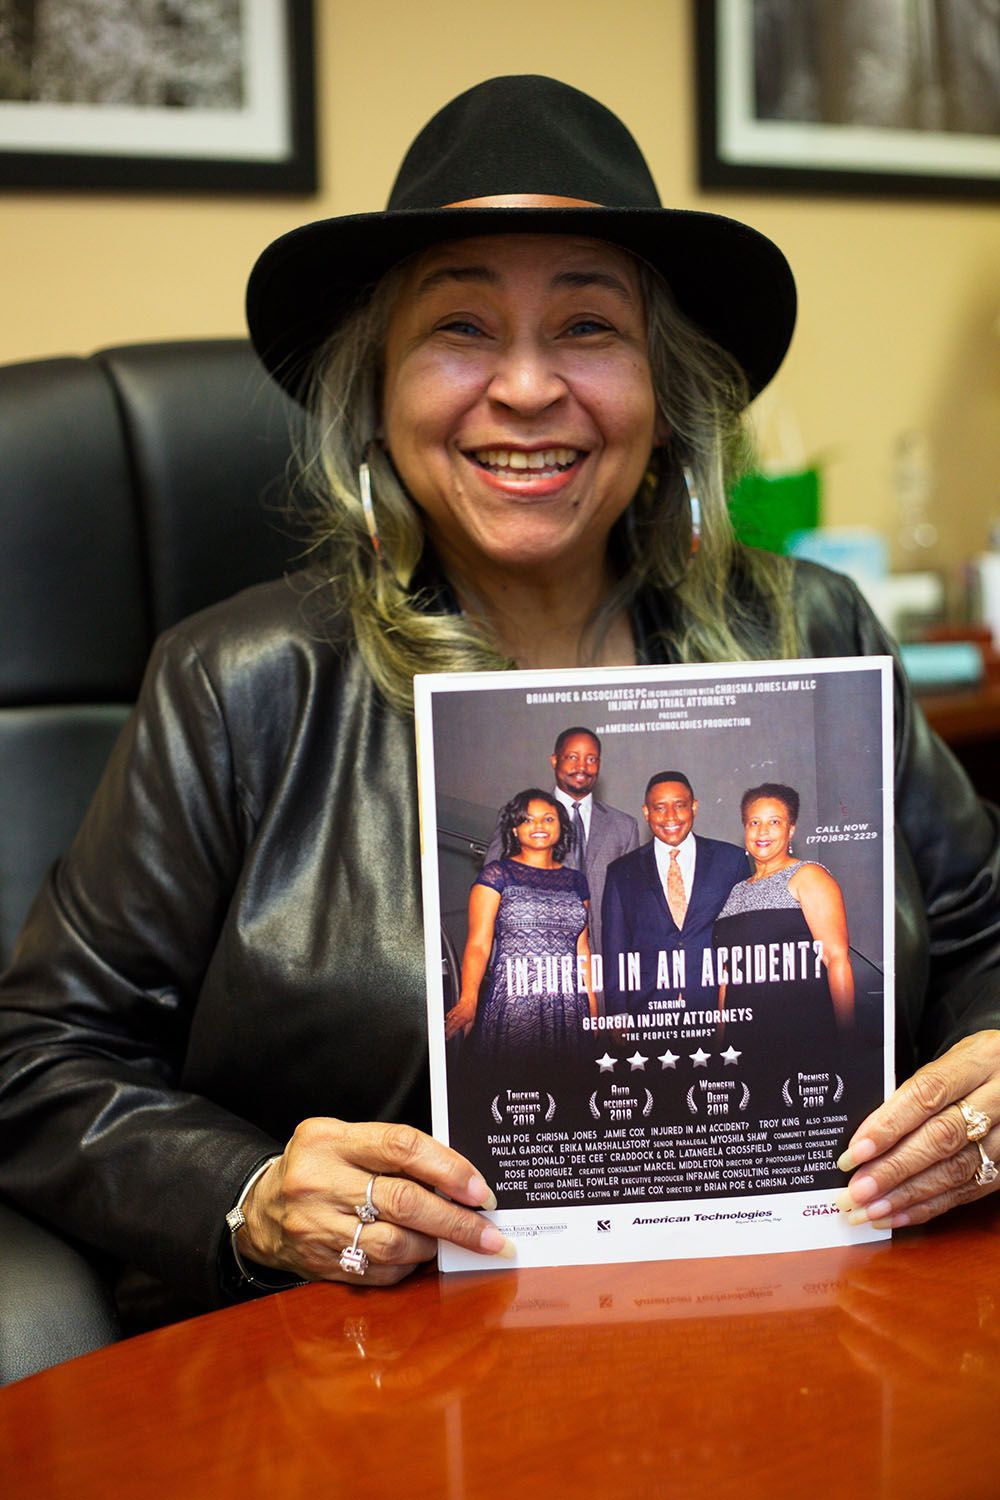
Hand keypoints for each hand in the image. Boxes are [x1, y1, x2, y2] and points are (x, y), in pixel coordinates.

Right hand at [237, 1117, 512, 1285]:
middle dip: (456, 1221)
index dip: (448, 1168)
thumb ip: (389, 1149)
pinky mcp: (321, 1263)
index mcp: (331, 1140)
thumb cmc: (316, 1166)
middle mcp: (322, 1183)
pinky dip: (408, 1267)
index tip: (480, 1190)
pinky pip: (379, 1272)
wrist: (260, 1210)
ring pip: (394, 1243)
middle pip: (404, 1202)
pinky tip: (422, 1257)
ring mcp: (318, 1227)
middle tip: (491, 1234)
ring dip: (434, 1245)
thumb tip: (457, 1176)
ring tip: (455, 1242)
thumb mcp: (341, 1137)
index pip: (401, 1147)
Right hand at [444, 996, 476, 1039]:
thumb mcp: (472, 1021)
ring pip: (448, 1021)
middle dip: (446, 1031)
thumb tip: (464, 1035)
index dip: (450, 1034)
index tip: (448, 1037)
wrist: (468, 1000)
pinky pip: (448, 1017)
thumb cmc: (471, 1010)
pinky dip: (447, 1020)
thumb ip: (467, 1029)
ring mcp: (453, 1013)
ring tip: (444, 1031)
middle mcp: (457, 1016)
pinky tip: (446, 1023)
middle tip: (445, 1036)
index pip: (454, 1028)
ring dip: (446, 1026)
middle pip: (449, 1025)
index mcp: (462, 1020)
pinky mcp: (452, 1011)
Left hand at [835, 1030, 999, 1229]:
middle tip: (858, 1191)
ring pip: (957, 1170)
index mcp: (980, 1059)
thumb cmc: (971, 1067)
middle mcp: (999, 1096)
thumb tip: (865, 1135)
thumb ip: (915, 1092)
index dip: (889, 1125)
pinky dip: (930, 1206)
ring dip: (908, 1195)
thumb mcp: (950, 1060)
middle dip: (894, 1169)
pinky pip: (970, 1190)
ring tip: (871, 1210)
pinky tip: (899, 1215)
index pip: (928, 1093)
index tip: (854, 1152)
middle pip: (942, 1137)